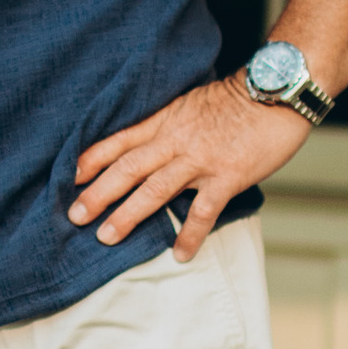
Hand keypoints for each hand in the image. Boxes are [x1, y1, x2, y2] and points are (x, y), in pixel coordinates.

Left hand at [70, 74, 310, 259]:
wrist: (276, 93)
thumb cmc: (237, 99)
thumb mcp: (190, 104)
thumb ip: (167, 125)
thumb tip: (147, 144)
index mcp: (165, 122)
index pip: (121, 141)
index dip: (93, 159)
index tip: (71, 177)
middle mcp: (176, 141)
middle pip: (128, 168)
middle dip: (99, 193)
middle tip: (75, 216)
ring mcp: (200, 160)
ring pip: (155, 190)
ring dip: (128, 215)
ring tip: (106, 237)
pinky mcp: (226, 177)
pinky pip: (202, 212)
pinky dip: (189, 235)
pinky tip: (178, 255)